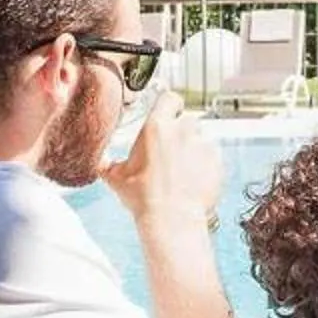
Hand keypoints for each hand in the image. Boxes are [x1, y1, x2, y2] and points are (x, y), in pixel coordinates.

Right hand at [102, 91, 221, 233]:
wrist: (171, 218)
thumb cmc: (143, 197)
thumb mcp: (116, 178)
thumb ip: (107, 164)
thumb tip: (99, 161)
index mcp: (157, 127)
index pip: (170, 98)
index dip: (169, 105)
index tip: (167, 113)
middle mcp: (183, 130)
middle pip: (187, 119)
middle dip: (180, 131)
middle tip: (170, 151)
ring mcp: (203, 144)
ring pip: (201, 138)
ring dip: (194, 147)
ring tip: (182, 169)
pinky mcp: (217, 161)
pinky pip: (213, 156)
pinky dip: (206, 163)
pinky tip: (194, 178)